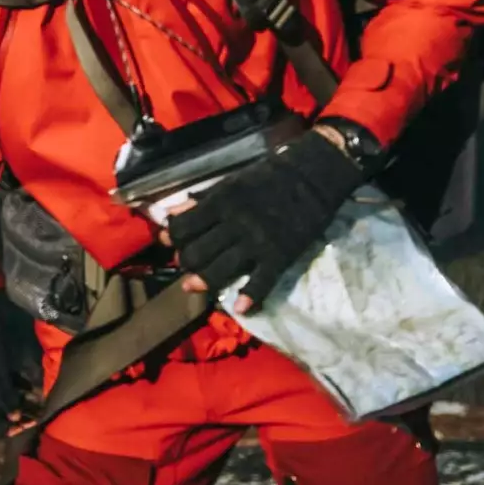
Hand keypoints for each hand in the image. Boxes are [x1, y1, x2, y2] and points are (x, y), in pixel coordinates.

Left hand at [163, 128, 364, 312]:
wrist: (312, 176)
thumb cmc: (268, 177)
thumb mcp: (229, 183)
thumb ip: (200, 201)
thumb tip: (171, 216)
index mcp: (220, 202)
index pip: (184, 227)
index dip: (174, 238)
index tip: (172, 243)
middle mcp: (234, 224)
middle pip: (198, 253)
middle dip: (186, 263)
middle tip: (185, 267)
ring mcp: (257, 242)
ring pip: (221, 270)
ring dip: (204, 281)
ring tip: (194, 286)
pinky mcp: (279, 256)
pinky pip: (261, 282)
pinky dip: (249, 297)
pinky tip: (239, 308)